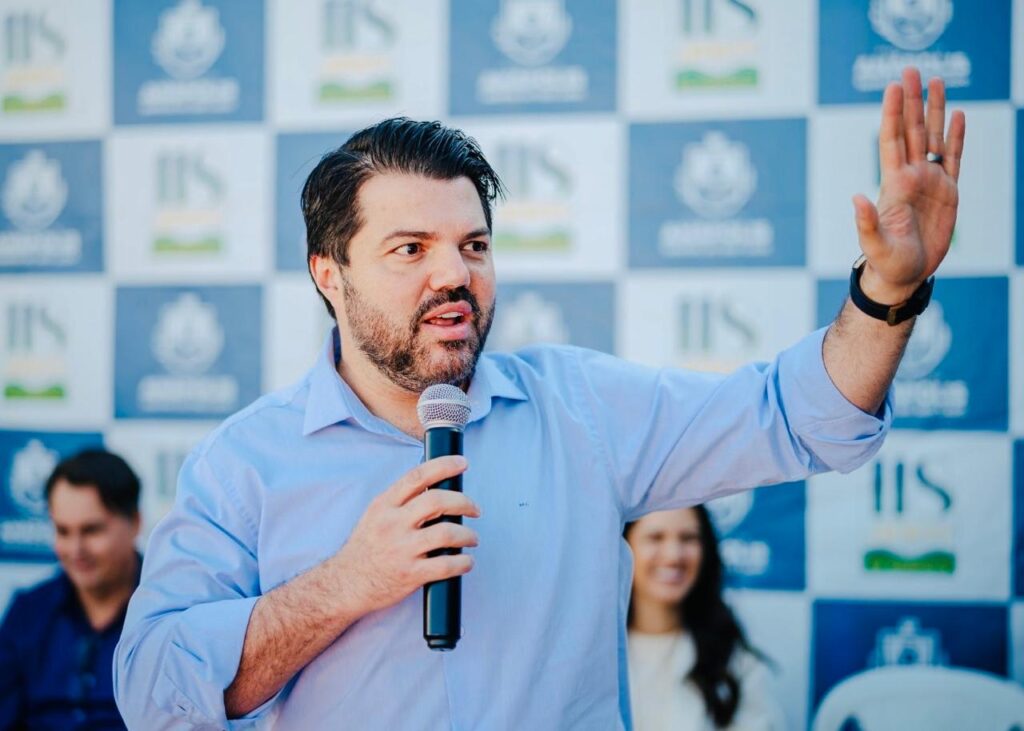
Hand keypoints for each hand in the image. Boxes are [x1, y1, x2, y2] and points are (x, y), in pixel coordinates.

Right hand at [330, 456, 479, 615]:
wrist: (346, 584)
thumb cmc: (366, 547)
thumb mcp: (376, 515)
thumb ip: (401, 500)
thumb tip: (436, 483)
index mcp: (384, 505)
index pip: (417, 476)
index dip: (443, 465)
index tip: (462, 463)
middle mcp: (392, 524)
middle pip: (437, 501)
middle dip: (464, 502)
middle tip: (475, 509)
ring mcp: (401, 550)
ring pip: (446, 533)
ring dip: (468, 534)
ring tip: (472, 538)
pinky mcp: (410, 574)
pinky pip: (445, 566)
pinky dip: (463, 562)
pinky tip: (466, 561)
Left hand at [853, 67, 965, 303]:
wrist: (905, 275)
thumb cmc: (887, 263)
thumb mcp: (874, 245)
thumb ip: (866, 223)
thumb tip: (856, 198)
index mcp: (894, 184)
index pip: (893, 140)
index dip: (893, 114)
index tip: (893, 87)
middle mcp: (911, 176)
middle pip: (913, 130)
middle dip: (912, 101)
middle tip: (911, 70)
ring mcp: (930, 182)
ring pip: (934, 138)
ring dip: (934, 110)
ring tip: (936, 81)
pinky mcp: (947, 192)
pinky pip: (953, 158)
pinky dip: (956, 137)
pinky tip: (959, 115)